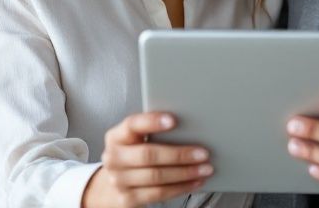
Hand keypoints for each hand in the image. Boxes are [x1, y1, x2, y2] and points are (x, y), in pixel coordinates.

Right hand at [82, 112, 211, 207]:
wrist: (115, 183)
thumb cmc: (134, 154)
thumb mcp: (137, 139)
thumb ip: (153, 132)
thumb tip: (189, 128)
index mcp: (116, 136)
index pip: (132, 124)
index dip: (152, 122)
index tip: (174, 120)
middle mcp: (113, 158)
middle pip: (148, 155)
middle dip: (179, 154)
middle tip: (203, 153)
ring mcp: (118, 180)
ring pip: (156, 176)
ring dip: (185, 173)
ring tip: (205, 169)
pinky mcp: (127, 199)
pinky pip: (158, 194)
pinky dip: (181, 187)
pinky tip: (195, 182)